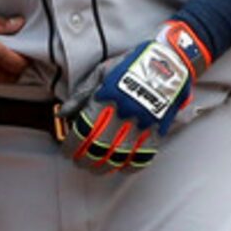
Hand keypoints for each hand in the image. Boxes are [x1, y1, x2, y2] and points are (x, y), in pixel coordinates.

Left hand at [61, 20, 208, 174]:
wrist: (167, 61)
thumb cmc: (132, 65)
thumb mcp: (101, 73)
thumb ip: (81, 95)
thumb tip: (63, 113)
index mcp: (106, 98)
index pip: (82, 132)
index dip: (71, 147)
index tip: (67, 151)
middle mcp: (122, 114)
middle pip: (98, 149)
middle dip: (84, 161)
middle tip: (79, 162)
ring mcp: (141, 124)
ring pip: (118, 157)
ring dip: (104, 167)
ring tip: (96, 168)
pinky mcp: (157, 130)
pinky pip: (144, 156)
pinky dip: (131, 166)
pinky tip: (121, 167)